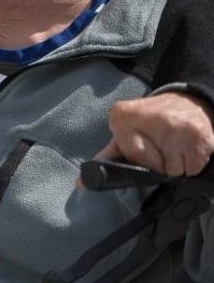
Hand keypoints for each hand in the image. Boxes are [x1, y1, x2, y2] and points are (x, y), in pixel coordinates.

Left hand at [94, 92, 213, 177]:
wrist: (188, 100)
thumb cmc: (151, 121)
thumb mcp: (125, 132)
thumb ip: (107, 155)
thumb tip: (81, 182)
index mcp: (122, 116)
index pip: (133, 157)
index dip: (143, 159)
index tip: (148, 148)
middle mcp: (151, 118)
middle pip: (155, 167)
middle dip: (161, 164)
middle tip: (164, 148)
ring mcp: (179, 126)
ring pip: (177, 170)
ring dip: (180, 165)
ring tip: (178, 147)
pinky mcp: (202, 135)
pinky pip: (196, 168)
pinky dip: (195, 164)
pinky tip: (191, 148)